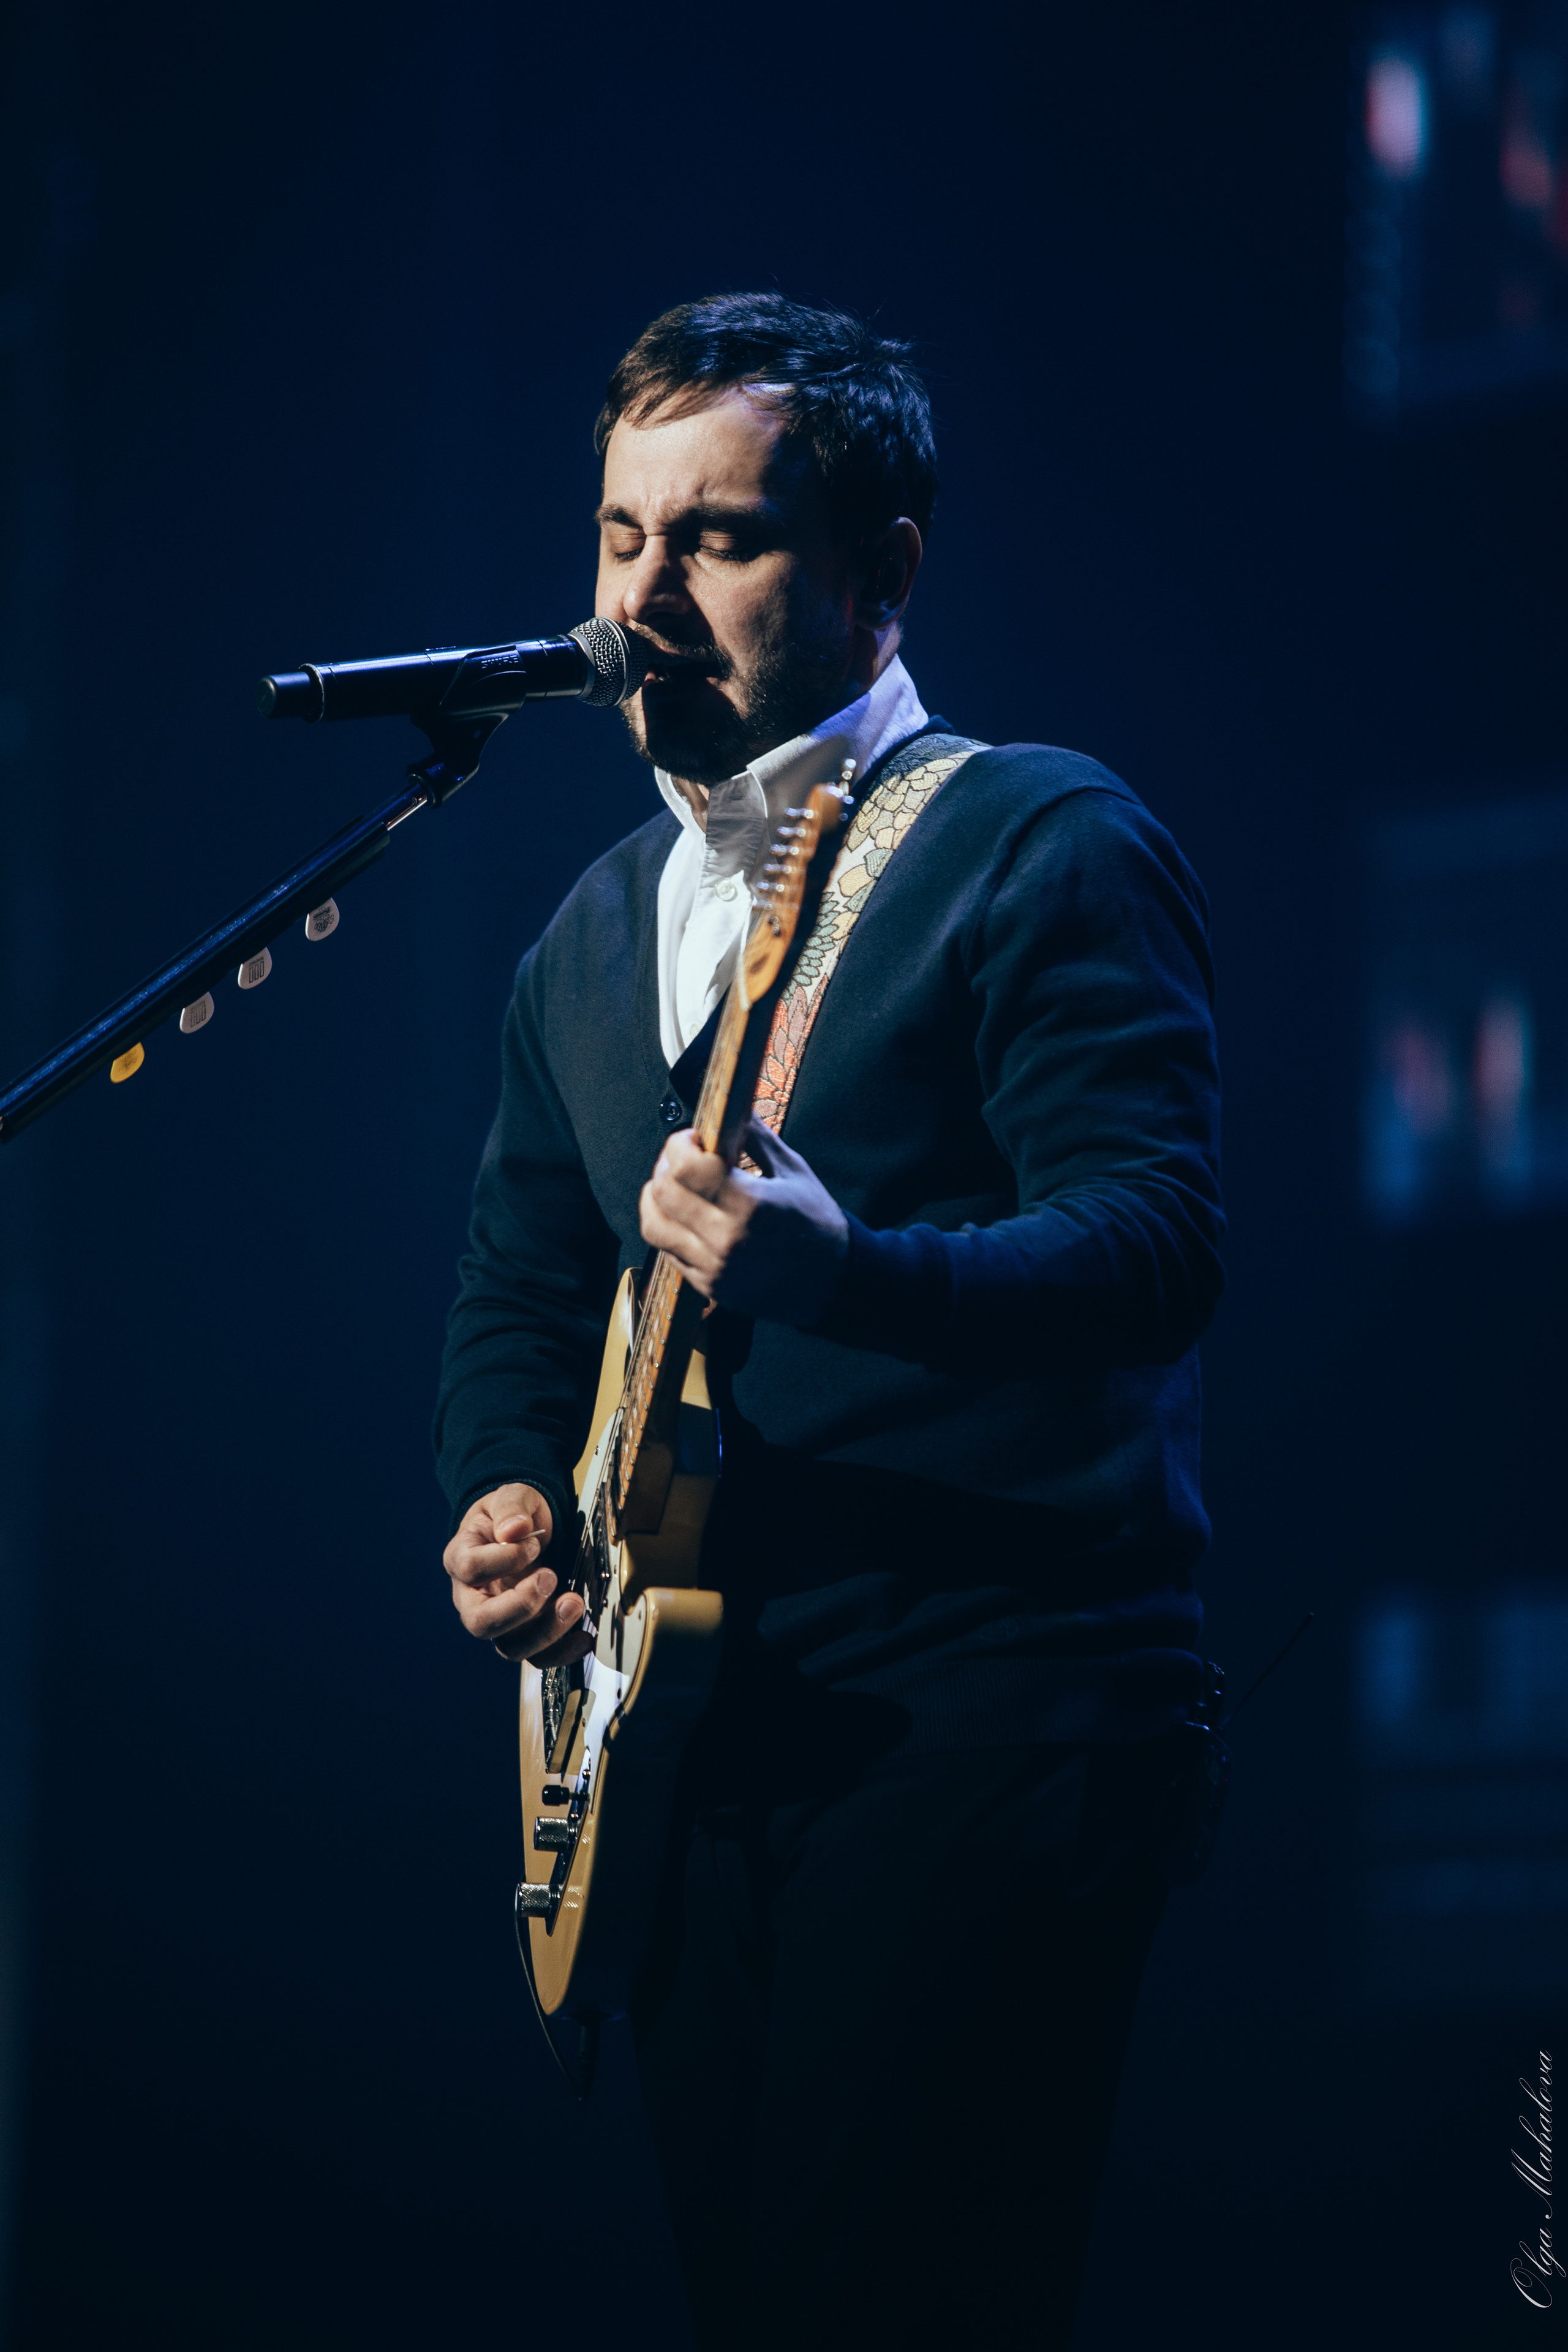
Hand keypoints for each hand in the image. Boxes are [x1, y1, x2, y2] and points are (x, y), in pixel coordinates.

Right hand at [443, 1483, 590, 1665]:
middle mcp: (472, 1597)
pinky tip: (584, 1637)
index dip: (504, 1558)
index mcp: (461, 1558)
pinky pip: (536, 1656)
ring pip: (509, 1646)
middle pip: (480, 1622)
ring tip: (574, 1603)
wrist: (527, 1529)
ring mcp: (498, 1620)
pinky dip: (562, 1652)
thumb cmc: (514, 1514)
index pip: (469, 1569)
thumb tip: (513, 1530)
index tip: (533, 1542)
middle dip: (520, 1606)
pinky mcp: (524, 1633)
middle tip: (550, 1578)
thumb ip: (511, 1507)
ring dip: (545, 1631)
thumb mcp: (512, 1496)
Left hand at [639, 1117, 848, 1325]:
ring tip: (676, 1186)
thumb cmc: (817, 1223)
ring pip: (654, 1225)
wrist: (834, 1281)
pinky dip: (669, 1226)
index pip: (686, 1168)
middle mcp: (727, 1240)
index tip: (692, 1138)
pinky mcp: (708, 1286)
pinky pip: (667, 1250)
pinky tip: (687, 1215)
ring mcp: (714, 1268)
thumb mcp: (794, 1171)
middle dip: (665, 1165)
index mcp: (752, 1206)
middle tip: (683, 1157)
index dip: (679, 1144)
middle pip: (662, 1193)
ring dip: (657, 1198)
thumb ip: (756, 1137)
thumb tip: (730, 1106)